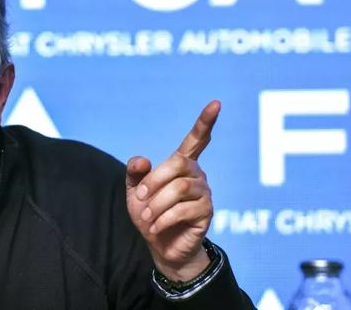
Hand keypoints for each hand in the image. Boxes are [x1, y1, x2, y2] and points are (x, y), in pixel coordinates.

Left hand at [125, 100, 219, 280]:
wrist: (159, 246)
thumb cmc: (149, 215)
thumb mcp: (134, 193)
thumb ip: (134, 173)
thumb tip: (142, 161)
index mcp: (181, 164)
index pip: (197, 139)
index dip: (205, 122)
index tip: (216, 103)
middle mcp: (197, 174)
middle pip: (177, 164)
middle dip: (153, 181)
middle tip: (140, 199)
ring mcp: (204, 192)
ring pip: (179, 188)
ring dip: (156, 204)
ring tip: (147, 219)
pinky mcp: (206, 212)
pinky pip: (184, 209)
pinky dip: (163, 219)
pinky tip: (156, 227)